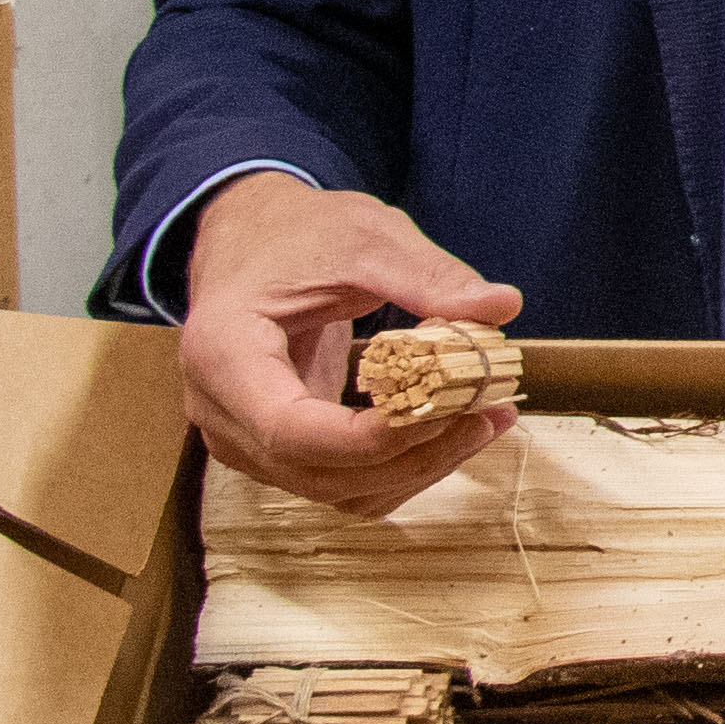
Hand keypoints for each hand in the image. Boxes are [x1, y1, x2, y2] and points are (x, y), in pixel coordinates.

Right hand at [176, 171, 523, 513]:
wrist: (252, 239)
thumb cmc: (297, 233)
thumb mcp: (365, 236)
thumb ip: (428, 276)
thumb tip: (502, 305)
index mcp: (224, 355)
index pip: (288, 431)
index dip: (372, 437)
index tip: (450, 407)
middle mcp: (221, 412)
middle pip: (316, 473)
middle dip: (411, 455)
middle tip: (487, 412)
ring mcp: (245, 438)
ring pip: (333, 490)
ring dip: (414, 468)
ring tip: (485, 418)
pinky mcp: (279, 448)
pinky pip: (341, 483)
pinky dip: (400, 469)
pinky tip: (452, 430)